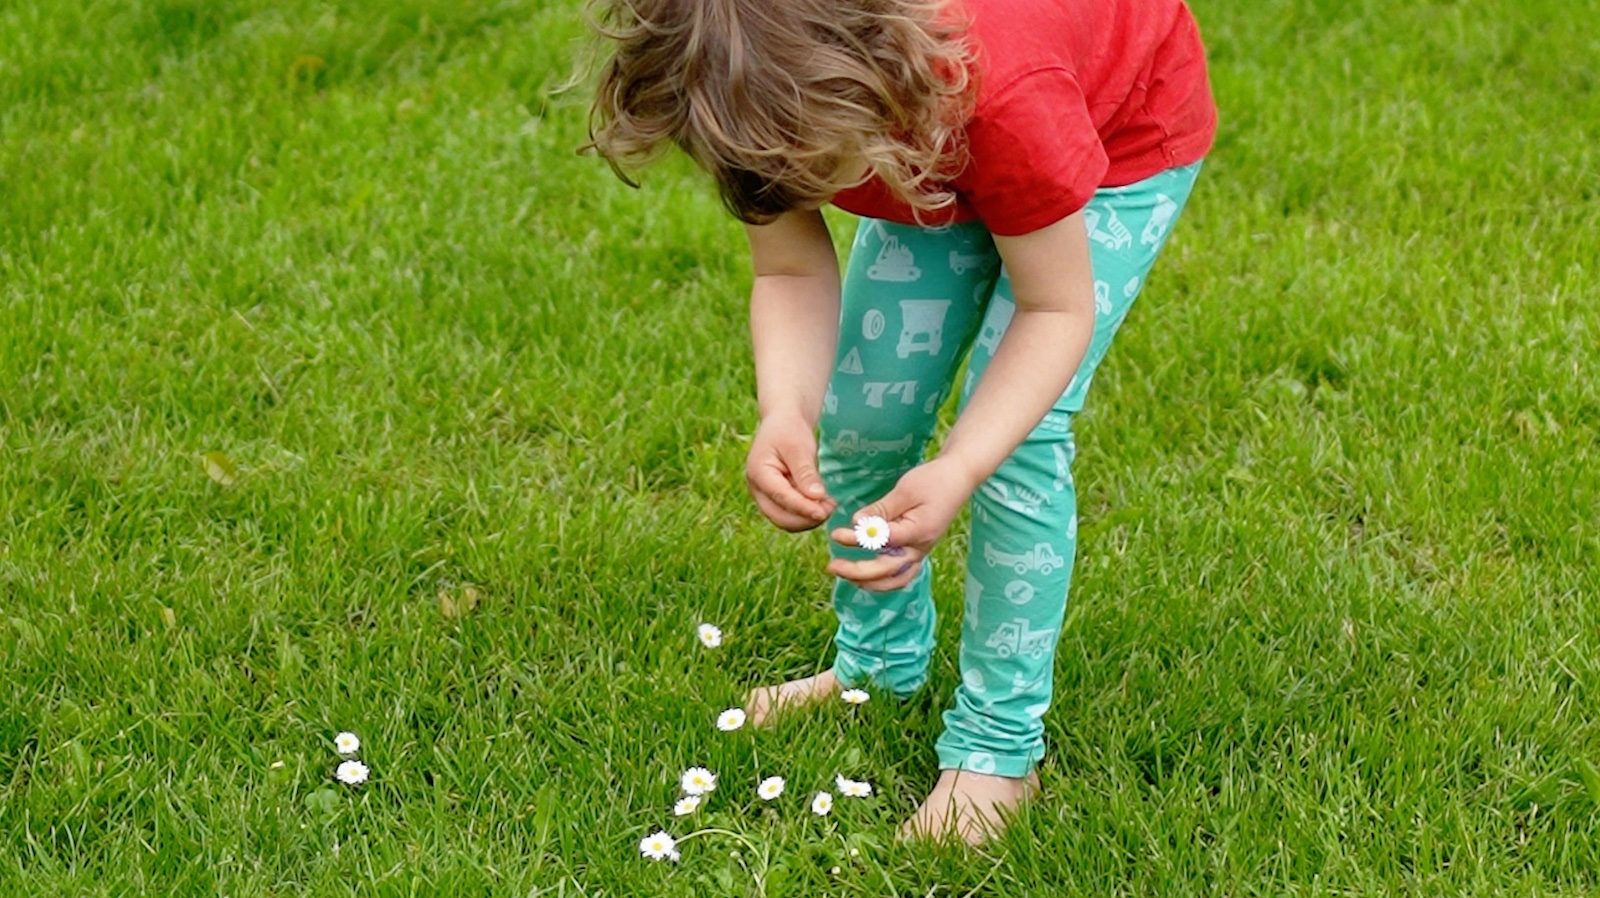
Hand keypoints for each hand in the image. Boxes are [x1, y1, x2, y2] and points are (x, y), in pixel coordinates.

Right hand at [745, 412, 836, 531]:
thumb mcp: (799, 447)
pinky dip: (807, 513)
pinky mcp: (776, 499)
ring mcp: (765, 496)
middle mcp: (757, 489)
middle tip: (830, 509)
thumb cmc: (790, 430)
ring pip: (785, 520)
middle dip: (805, 518)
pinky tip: (823, 503)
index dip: (803, 508)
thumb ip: (806, 473)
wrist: (783, 422)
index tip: (824, 512)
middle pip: (780, 517)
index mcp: (758, 473)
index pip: (781, 497)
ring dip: (808, 518)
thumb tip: (816, 497)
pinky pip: (791, 514)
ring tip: (830, 505)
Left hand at [828, 457, 977, 591]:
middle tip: (832, 566)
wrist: (958, 478)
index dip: (857, 540)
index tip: (836, 534)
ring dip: (869, 582)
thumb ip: (881, 509)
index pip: (882, 542)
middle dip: (857, 571)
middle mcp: (921, 547)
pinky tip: (864, 577)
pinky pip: (901, 573)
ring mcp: (921, 551)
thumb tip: (856, 522)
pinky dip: (883, 580)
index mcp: (918, 531)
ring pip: (895, 579)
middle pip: (887, 569)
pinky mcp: (919, 550)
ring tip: (845, 576)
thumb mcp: (905, 490)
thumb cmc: (932, 480)